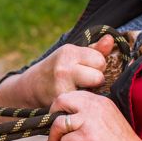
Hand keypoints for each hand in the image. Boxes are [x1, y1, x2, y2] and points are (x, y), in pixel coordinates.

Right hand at [0, 35, 115, 110]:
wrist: (31, 87)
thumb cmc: (57, 69)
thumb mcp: (72, 55)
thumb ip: (95, 49)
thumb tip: (111, 39)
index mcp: (69, 52)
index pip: (100, 60)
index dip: (98, 66)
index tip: (88, 68)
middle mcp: (64, 68)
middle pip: (99, 76)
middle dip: (96, 80)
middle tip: (85, 81)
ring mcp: (61, 86)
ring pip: (92, 90)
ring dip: (90, 91)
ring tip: (80, 88)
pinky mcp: (60, 101)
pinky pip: (83, 101)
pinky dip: (81, 100)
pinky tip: (73, 97)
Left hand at [46, 90, 141, 140]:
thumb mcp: (109, 119)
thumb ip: (92, 114)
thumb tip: (69, 118)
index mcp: (100, 102)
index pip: (73, 95)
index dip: (62, 106)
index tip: (58, 116)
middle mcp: (94, 107)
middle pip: (61, 101)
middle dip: (52, 115)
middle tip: (51, 128)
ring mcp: (89, 122)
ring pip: (59, 123)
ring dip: (54, 137)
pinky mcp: (86, 138)